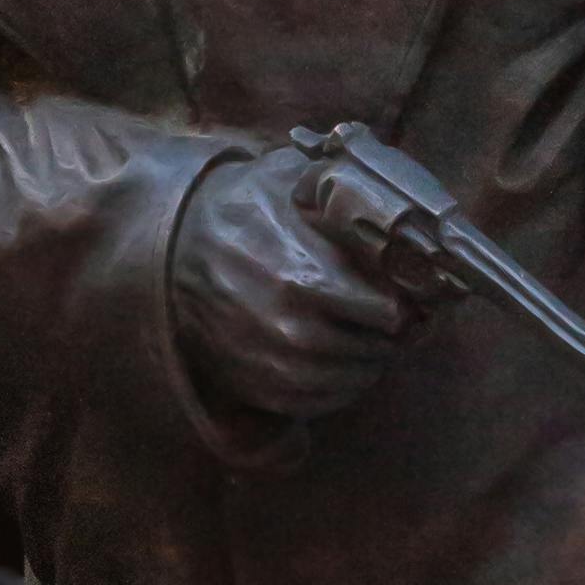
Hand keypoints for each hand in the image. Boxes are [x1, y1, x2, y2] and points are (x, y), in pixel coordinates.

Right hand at [169, 143, 411, 427]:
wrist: (172, 246)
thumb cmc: (241, 207)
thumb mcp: (289, 180)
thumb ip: (344, 192)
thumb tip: (398, 210)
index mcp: (305, 279)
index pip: (390, 313)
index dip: (408, 304)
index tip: (412, 296)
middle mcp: (290, 330)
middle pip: (374, 350)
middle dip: (393, 336)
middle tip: (397, 321)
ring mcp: (271, 364)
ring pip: (350, 382)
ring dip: (370, 365)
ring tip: (371, 342)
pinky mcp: (255, 386)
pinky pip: (316, 404)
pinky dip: (339, 390)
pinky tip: (342, 365)